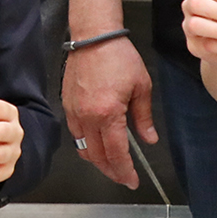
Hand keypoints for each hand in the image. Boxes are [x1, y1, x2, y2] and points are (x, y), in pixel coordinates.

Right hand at [61, 33, 154, 188]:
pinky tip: (97, 144)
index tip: (132, 180)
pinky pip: (75, 134)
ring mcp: (74, 112)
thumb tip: (148, 138)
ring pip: (83, 148)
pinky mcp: (67, 105)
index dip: (125, 171)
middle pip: (98, 157)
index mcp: (108, 113)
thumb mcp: (141, 86)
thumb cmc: (118, 56)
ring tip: (111, 164)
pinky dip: (86, 145)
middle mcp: (87, 117)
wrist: (93, 37)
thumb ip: (144, 117)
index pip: (117, 153)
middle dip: (112, 171)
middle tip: (123, 177)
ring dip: (98, 161)